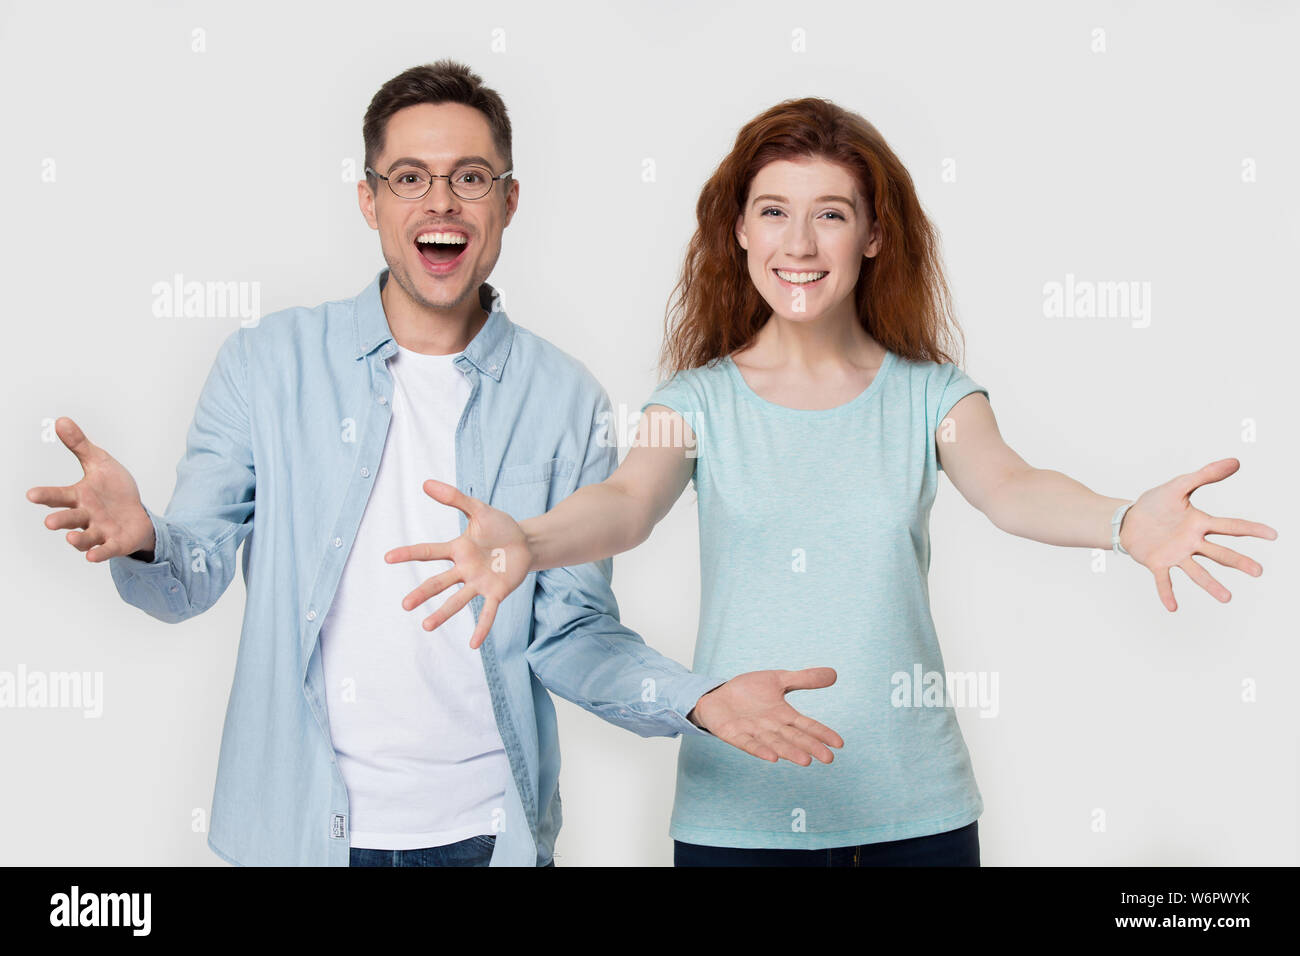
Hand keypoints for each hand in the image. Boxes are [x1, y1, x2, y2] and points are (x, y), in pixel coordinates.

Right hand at [26, 417, 155, 561]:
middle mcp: (86, 516)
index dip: (46, 496)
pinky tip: (93, 556)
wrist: (138, 514)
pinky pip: (107, 549)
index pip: (59, 495)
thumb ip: (80, 446)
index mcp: (80, 497)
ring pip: (85, 538)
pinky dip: (100, 553)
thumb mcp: (100, 463)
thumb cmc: (114, 491)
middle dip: (60, 520)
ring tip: (71, 539)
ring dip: (78, 539)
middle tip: (50, 522)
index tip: (31, 494)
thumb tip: (61, 420)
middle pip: (70, 518)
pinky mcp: (116, 543)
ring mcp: (100, 531)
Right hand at [385, 479, 532, 647]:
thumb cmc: (499, 526)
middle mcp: (464, 569)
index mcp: (457, 550)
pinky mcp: (497, 592)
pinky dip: (481, 627)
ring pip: (458, 601)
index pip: (428, 552)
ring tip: (426, 626)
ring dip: (443, 613)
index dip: (409, 554)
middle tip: (405, 605)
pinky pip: (487, 612)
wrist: (525, 541)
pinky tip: (474, 644)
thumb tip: (426, 483)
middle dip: (422, 593)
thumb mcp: (478, 509)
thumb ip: (454, 498)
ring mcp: (479, 583)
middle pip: (439, 583)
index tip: (388, 557)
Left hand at [688, 668, 843, 765]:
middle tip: (828, 758)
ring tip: (805, 761)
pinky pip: (748, 744)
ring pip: (775, 743)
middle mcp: (771, 727)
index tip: (839, 744)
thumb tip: (834, 674)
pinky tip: (772, 758)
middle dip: (810, 747)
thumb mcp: (778, 679)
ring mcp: (753, 732)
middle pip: (794, 737)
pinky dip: (759, 750)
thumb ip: (804, 679)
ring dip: (789, 751)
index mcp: (783, 715)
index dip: (822, 733)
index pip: (807, 725)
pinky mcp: (734, 734)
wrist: (717, 695)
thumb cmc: (748, 691)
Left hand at [1119, 458, 1276, 610]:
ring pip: (1197, 571)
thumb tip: (1235, 461)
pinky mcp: (1157, 563)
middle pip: (1220, 553)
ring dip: (1211, 584)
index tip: (1273, 534)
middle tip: (1258, 571)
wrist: (1127, 519)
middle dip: (1239, 562)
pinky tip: (1173, 607)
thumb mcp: (1178, 486)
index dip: (1251, 529)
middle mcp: (1192, 542)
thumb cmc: (1155, 504)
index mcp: (1200, 523)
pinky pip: (1163, 580)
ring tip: (1227, 598)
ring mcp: (1176, 555)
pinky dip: (1167, 593)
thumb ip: (1205, 475)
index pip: (1230, 526)